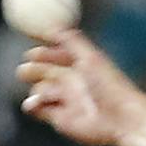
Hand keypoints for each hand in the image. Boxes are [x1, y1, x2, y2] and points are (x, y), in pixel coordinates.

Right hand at [17, 30, 143, 145]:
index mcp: (80, 67)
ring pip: (39, 91)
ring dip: (37, 90)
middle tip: (24, 70)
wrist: (121, 118)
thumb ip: (72, 40)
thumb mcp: (91, 57)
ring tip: (45, 93)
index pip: (56, 56)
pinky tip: (35, 104)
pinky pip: (38, 110)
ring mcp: (65, 102)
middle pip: (44, 73)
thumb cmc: (109, 86)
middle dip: (33, 70)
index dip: (43, 53)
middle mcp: (71, 84)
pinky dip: (32, 105)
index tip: (31, 53)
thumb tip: (52, 26)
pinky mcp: (60, 119)